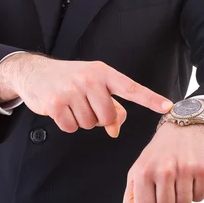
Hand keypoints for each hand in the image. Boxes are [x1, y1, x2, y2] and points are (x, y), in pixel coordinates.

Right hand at [0, 53, 172, 136]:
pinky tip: (61, 110)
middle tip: (85, 106)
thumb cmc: (69, 80)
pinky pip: (72, 128)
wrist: (34, 72)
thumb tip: (114, 130)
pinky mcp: (56, 103)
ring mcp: (71, 90)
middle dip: (99, 119)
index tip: (168, 107)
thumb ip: (110, 106)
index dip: (150, 99)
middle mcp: (89, 79)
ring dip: (82, 121)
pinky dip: (67, 124)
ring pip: (90, 124)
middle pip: (108, 116)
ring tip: (72, 105)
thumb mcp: (92, 84)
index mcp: (103, 72)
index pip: (131, 88)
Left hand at [122, 122, 203, 202]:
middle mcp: (162, 170)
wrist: (185, 125)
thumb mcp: (139, 168)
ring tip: (180, 179)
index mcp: (143, 171)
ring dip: (183, 197)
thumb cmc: (160, 152)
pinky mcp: (203, 169)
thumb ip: (134, 195)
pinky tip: (192, 175)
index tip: (153, 198)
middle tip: (169, 186)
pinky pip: (200, 197)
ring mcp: (184, 170)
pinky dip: (197, 191)